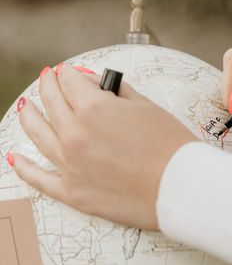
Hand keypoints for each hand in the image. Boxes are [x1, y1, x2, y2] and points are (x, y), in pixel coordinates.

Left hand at [11, 64, 196, 230]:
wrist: (181, 187)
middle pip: (51, 102)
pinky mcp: (72, 191)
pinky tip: (15, 156)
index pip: (71, 81)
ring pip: (37, 134)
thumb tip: (96, 85)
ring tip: (25, 106)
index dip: (72, 73)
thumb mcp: (148, 107)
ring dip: (29, 115)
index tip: (72, 73)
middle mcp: (74, 134)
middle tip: (49, 79)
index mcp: (94, 109)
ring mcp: (70, 164)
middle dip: (50, 86)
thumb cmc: (172, 147)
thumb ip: (117, 92)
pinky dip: (23, 166)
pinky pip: (38, 178)